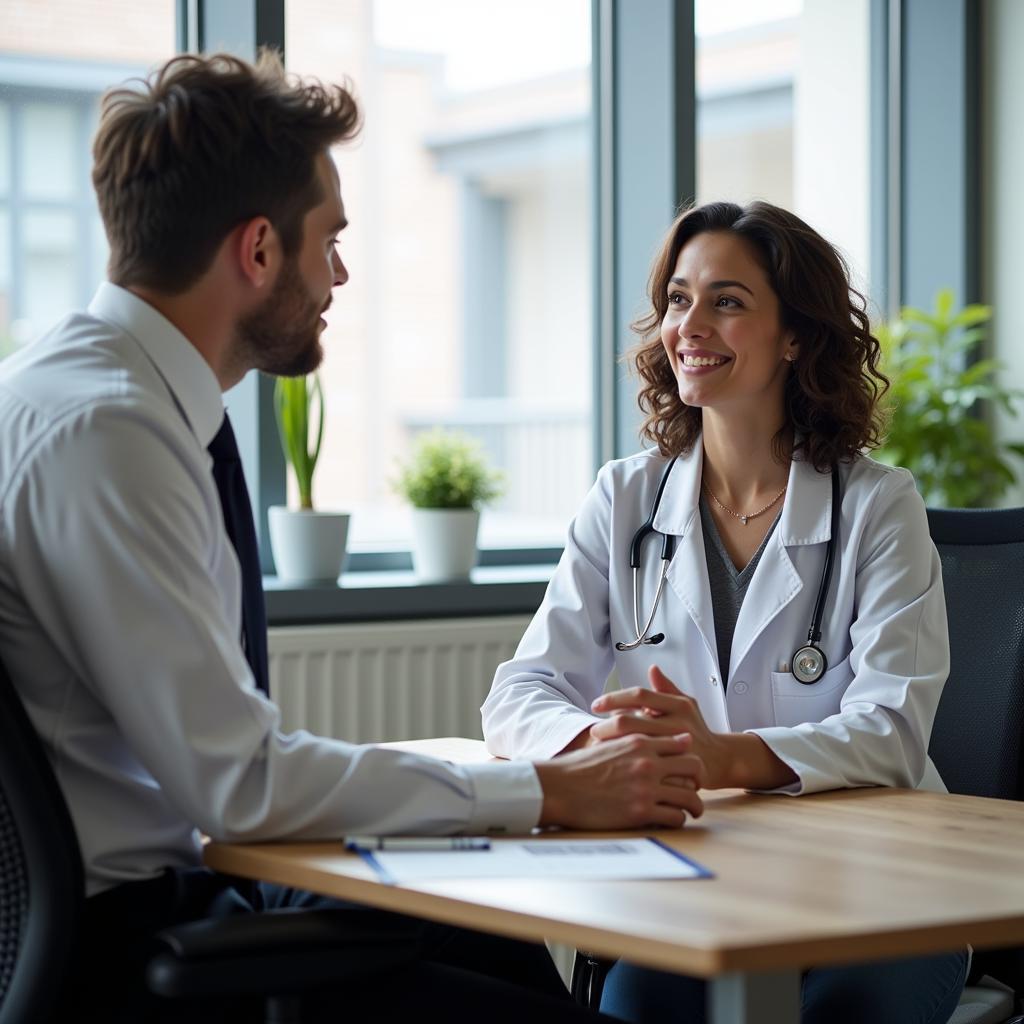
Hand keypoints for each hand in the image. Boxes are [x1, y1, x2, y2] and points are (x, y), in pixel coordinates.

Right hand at [534, 732, 704, 829]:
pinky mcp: (640, 812)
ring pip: (690, 796)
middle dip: (699, 778)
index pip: (682, 744)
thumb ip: (634, 738)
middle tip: (696, 787)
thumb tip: (648, 733)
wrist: (560, 788)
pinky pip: (675, 817)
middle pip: (693, 767)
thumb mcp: (609, 742)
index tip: (689, 767)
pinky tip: (672, 820)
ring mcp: (645, 788)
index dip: (689, 756)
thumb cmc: (581, 767)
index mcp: (639, 742)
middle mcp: (647, 763)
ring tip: (693, 810)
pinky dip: (678, 819)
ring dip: (695, 804)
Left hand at [589, 666, 730, 787]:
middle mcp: (678, 723)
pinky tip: (614, 761)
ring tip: (599, 745)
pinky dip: (626, 761)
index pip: (639, 695)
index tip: (596, 705)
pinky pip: (644, 764)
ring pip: (634, 744)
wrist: (719, 759)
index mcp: (678, 705)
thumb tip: (652, 669)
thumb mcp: (686, 704)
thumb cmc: (696, 729)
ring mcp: (678, 747)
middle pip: (632, 721)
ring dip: (612, 744)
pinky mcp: (677, 768)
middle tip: (594, 731)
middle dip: (607, 726)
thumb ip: (667, 688)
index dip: (615, 698)